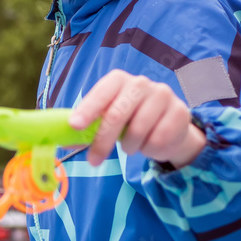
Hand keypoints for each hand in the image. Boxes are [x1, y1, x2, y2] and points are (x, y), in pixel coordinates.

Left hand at [69, 70, 205, 168]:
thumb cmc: (129, 120)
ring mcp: (163, 95)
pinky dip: (149, 149)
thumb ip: (86, 127)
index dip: (87, 109)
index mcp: (118, 80)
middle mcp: (141, 83)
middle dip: (102, 141)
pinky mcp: (180, 112)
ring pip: (137, 131)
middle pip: (117, 114)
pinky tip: (150, 143)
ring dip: (129, 147)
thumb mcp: (106, 120)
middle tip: (94, 160)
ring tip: (130, 146)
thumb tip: (60, 140)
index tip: (75, 125)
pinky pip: (158, 140)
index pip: (101, 93)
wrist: (168, 125)